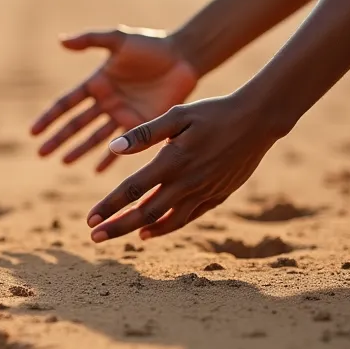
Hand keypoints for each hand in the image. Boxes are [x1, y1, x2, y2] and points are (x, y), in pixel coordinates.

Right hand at [31, 27, 198, 170]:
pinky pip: (123, 146)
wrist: (184, 58)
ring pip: (95, 138)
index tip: (33, 132)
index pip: (66, 104)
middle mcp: (106, 102)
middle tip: (41, 154)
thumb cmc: (151, 45)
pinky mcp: (142, 126)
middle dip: (59, 139)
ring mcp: (122, 115)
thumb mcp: (119, 40)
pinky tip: (97, 171)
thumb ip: (91, 40)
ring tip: (63, 163)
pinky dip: (110, 159)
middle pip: (76, 125)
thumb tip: (61, 40)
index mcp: (96, 83)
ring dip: (79, 150)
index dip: (49, 117)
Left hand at [86, 95, 279, 241]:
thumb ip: (144, 133)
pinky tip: (152, 231)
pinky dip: (167, 227)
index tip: (90, 219)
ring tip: (122, 235)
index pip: (133, 190)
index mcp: (172, 161)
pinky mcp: (218, 195)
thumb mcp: (177, 115)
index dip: (109, 206)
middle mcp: (187, 182)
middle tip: (95, 237)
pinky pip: (188, 217)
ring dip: (141, 229)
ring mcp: (204, 192)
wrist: (259, 120)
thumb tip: (113, 148)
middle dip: (118, 227)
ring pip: (167, 220)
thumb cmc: (214, 112)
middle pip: (146, 213)